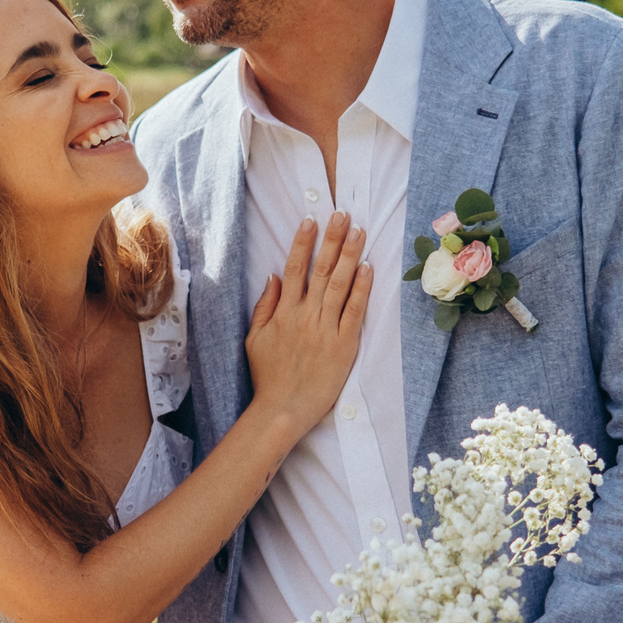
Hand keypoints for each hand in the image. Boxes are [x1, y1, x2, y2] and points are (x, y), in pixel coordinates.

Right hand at [242, 212, 371, 436]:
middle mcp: (305, 315)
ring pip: (340, 283)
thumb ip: (265, 306)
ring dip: (350, 254)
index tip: (312, 219)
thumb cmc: (268, 376)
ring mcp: (325, 328)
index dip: (304, 242)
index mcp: (283, 312)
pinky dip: (362, 287)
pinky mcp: (343, 344)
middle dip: (332, 239)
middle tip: (342, 214)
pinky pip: (354, 310)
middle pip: (321, 269)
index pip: (294, 268)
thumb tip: (273, 276)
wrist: (282, 409)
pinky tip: (368, 267)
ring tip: (358, 231)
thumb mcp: (255, 339)